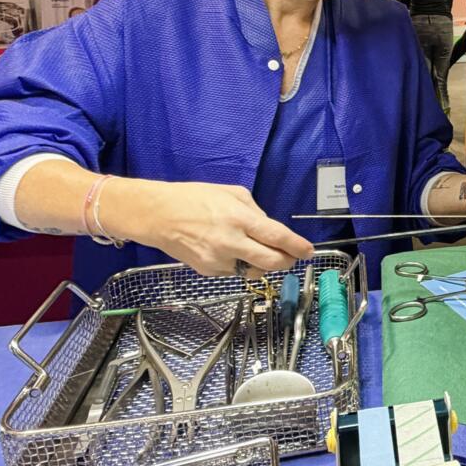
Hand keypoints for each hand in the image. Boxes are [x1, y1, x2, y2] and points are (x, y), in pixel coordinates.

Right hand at [109, 178, 313, 277]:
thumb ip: (255, 212)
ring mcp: (219, 260)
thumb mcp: (232, 193)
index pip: (277, 237)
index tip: (308, 251)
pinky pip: (235, 272)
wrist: (157, 215)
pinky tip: (232, 251)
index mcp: (239, 219)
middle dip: (287, 261)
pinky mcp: (208, 271)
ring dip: (263, 264)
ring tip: (258, 250)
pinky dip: (241, 264)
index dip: (297, 247)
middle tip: (292, 257)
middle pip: (271, 262)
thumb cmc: (193, 198)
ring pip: (254, 271)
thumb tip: (271, 229)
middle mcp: (231, 242)